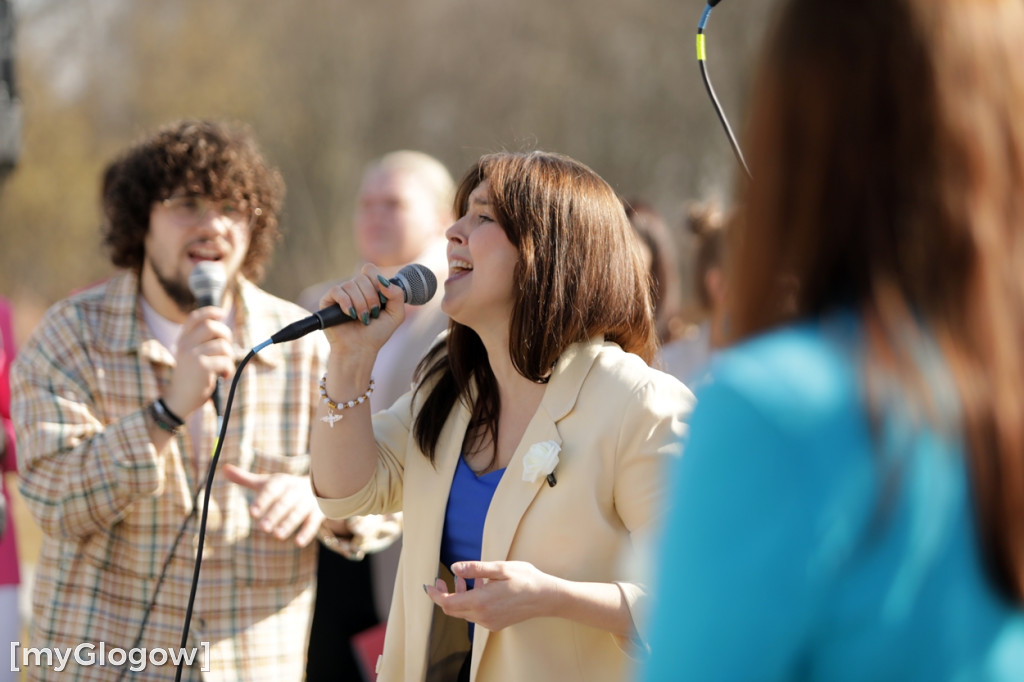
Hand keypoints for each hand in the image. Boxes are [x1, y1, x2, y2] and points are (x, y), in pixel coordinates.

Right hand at [163, 307, 234, 416]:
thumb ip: (203, 343)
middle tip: (227, 348)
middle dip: (226, 335)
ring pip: (222, 346)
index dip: (210, 312)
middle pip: (211, 327)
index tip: (222, 313)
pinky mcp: (201, 366)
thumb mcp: (192, 355)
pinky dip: (229, 369)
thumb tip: (225, 331)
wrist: (180, 399)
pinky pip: (225, 361)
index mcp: (183, 340)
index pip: (195, 318)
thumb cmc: (191, 377)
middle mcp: (185, 345)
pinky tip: (223, 376)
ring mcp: (192, 355)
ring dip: (229, 357)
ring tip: (224, 367)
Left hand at [222, 464, 323, 546]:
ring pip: (298, 512)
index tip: (252, 512)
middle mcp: (295, 490)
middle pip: (284, 503)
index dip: (262, 500)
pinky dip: (307, 532)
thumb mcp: (266, 482)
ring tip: (277, 535)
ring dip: (289, 523)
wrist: (317, 487)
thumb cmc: (283, 488)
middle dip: (274, 515)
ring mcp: (308, 501)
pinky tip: (298, 543)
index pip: (271, 490)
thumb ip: (245, 478)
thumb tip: (224, 468)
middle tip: (263, 528)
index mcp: (281, 482)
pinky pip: (313, 522)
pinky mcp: (317, 513)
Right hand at [318, 264, 405, 358]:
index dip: (377, 281)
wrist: (360, 349)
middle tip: (372, 314)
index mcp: (369, 287)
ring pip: (351, 285)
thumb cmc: (377, 333)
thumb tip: (383, 281)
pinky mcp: (328, 301)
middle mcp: (354, 288)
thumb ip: (398, 295)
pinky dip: (346, 302)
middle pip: (362, 277)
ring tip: (362, 318)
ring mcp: (341, 294)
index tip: (382, 300)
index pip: (370, 269)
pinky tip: (350, 314)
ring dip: (360, 304)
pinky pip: (336, 291)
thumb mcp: (396, 314)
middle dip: (371, 297)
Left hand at [424, 561, 558, 630]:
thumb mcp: (500, 568)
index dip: (435, 595)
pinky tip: (481, 587)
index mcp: (481, 602)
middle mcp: (483, 616)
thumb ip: (475, 569)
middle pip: (453, 610)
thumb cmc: (526, 579)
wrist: (546, 598)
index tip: (430, 584)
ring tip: (466, 578)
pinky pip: (476, 614)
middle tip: (443, 579)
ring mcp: (489, 622)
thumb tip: (454, 568)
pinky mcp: (496, 624)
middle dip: (445, 594)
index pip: (447, 603)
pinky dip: (472, 601)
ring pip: (464, 612)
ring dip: (460, 596)